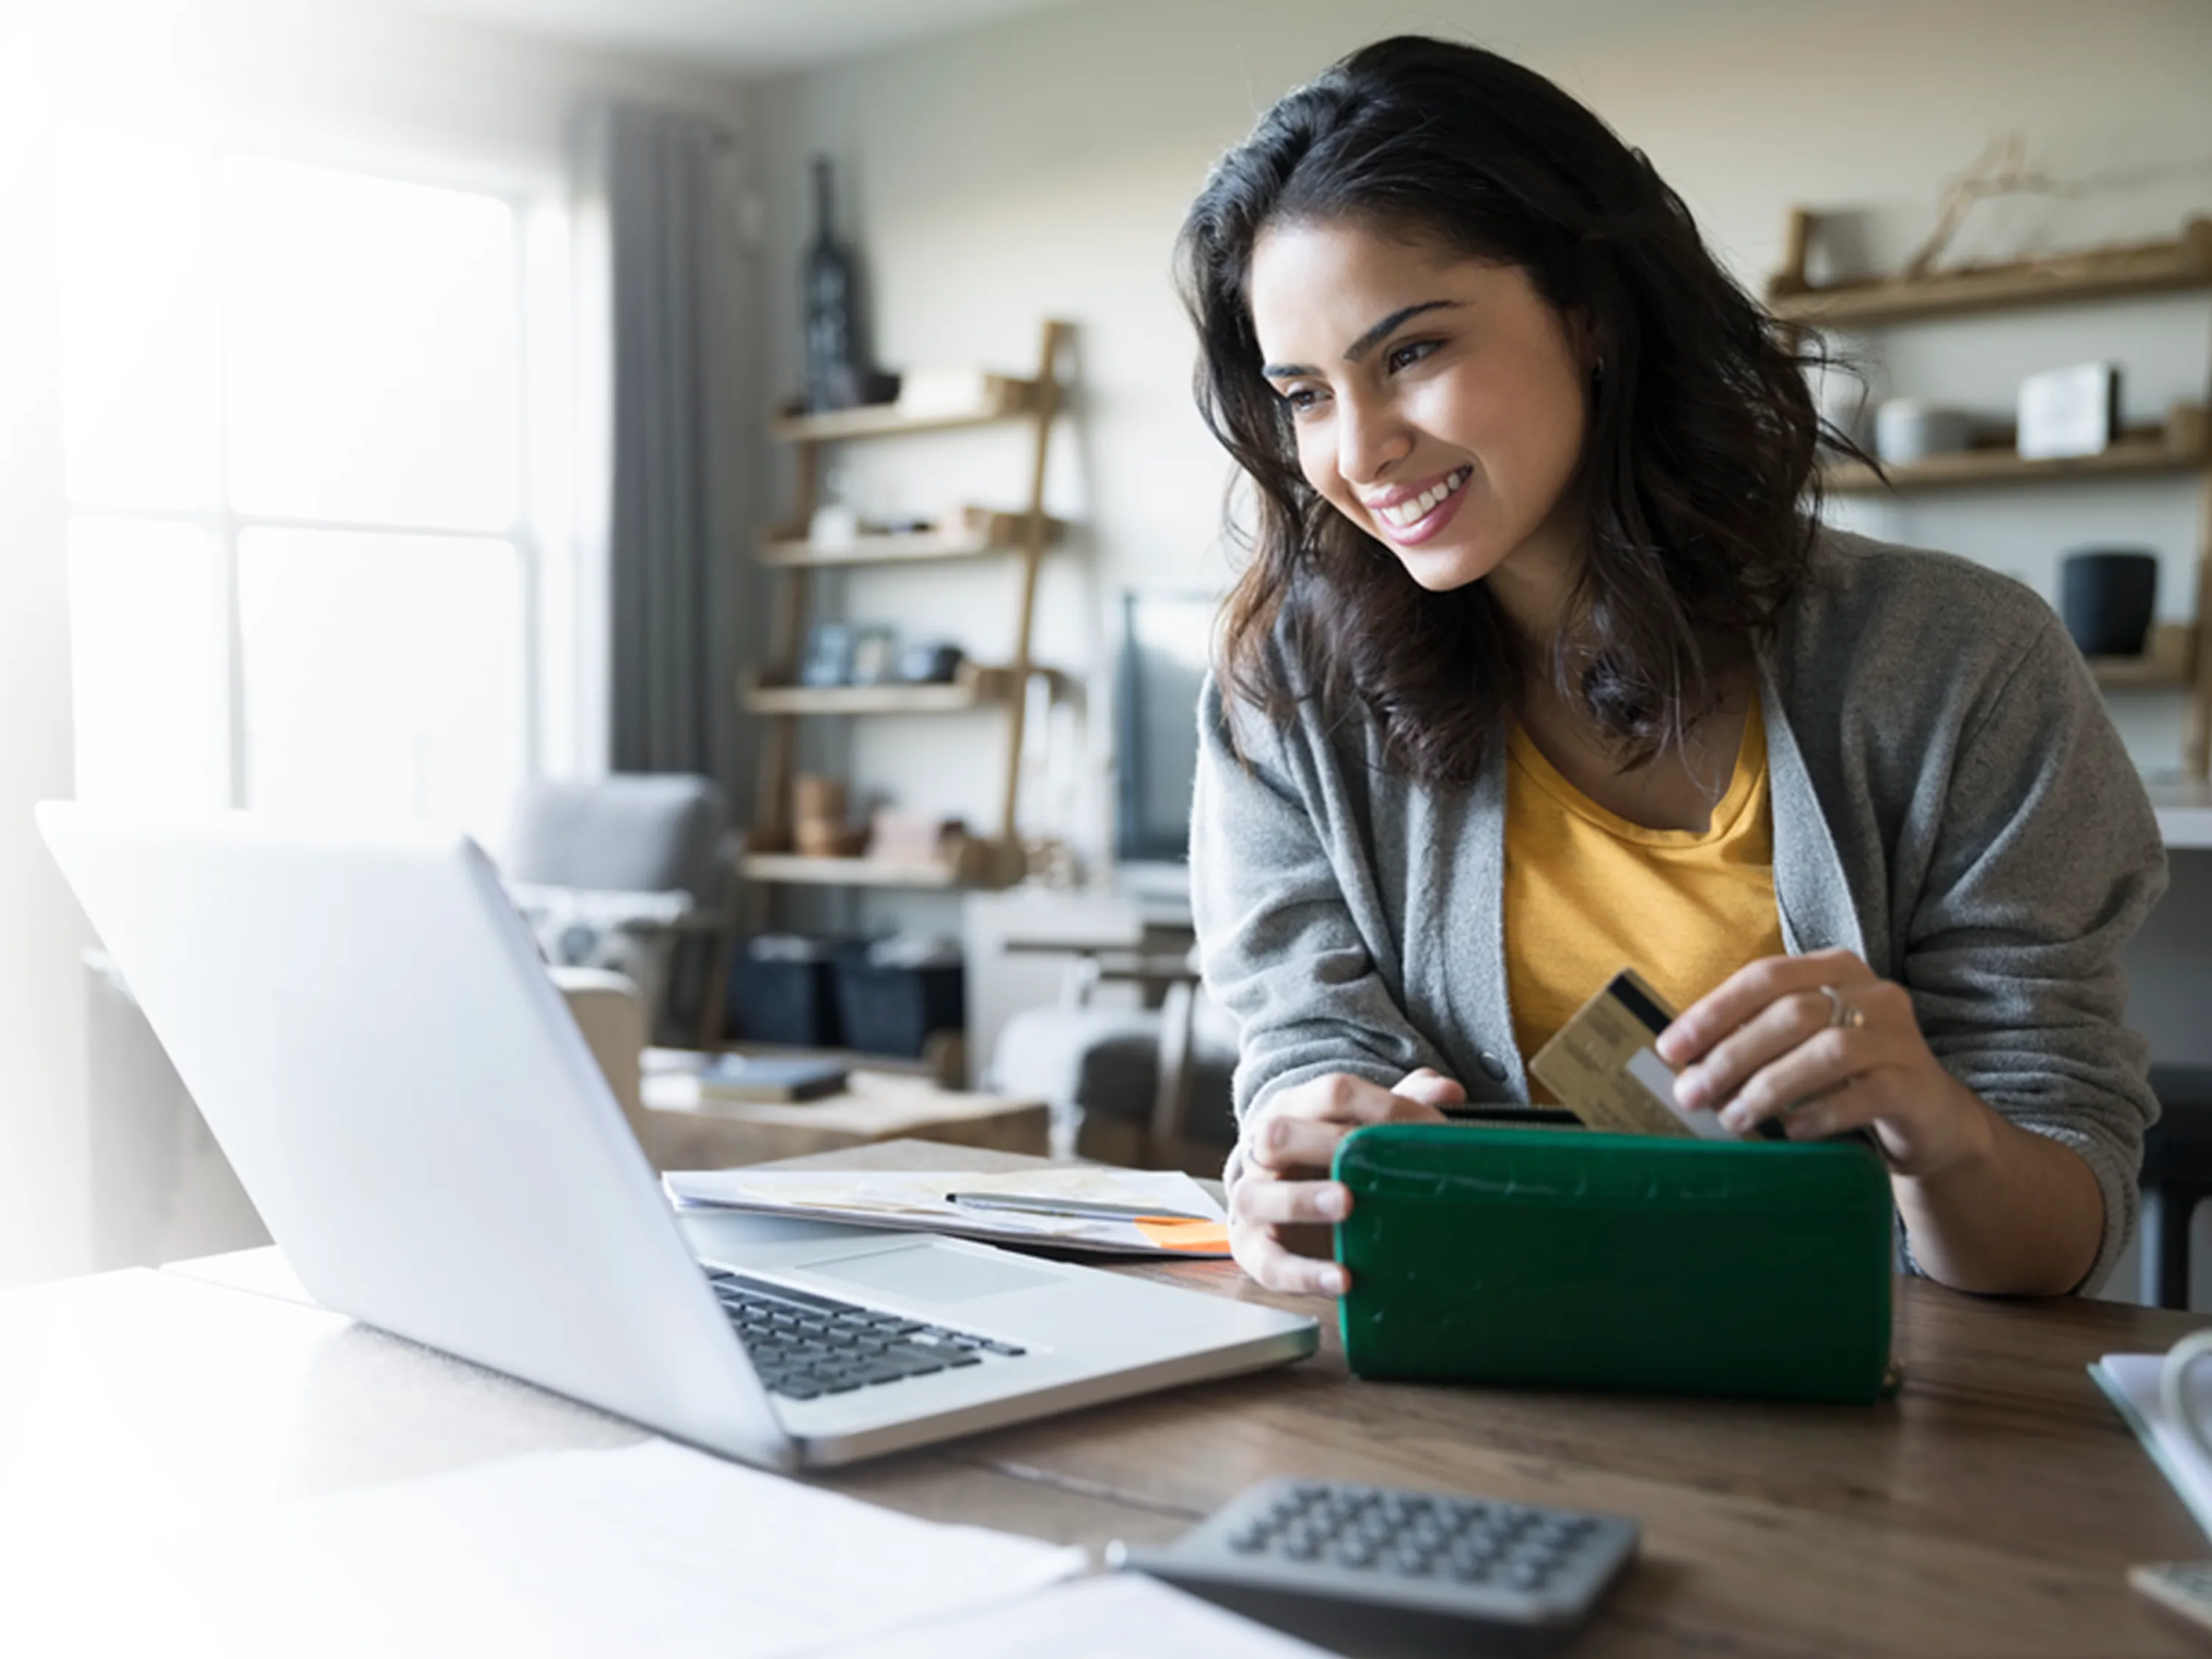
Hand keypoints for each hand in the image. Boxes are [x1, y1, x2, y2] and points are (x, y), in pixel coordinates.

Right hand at [1226, 1068, 1462, 1294]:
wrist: (1284, 1211)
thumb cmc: (1331, 1163)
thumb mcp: (1365, 1130)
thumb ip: (1404, 1105)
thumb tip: (1448, 1091)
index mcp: (1295, 1112)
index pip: (1331, 1093)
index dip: (1379, 1104)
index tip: (1423, 1126)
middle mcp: (1263, 1154)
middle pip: (1277, 1135)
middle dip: (1323, 1144)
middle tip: (1368, 1160)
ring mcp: (1254, 1202)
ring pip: (1257, 1196)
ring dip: (1302, 1200)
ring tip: (1346, 1205)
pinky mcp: (1253, 1250)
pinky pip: (1269, 1263)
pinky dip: (1304, 1272)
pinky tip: (1342, 1278)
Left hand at [1654, 947, 1993, 1177]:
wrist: (1930, 1120)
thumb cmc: (1846, 1079)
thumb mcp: (1799, 1049)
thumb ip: (1753, 1042)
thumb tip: (1683, 1067)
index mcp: (1834, 970)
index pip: (1765, 977)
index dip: (1714, 1011)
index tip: (1671, 1049)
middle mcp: (1873, 993)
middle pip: (1791, 1013)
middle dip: (1731, 1055)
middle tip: (1691, 1094)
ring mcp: (1899, 1037)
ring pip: (1826, 1051)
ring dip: (1769, 1087)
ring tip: (1734, 1118)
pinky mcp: (1915, 1084)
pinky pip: (1863, 1095)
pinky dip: (1820, 1112)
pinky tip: (1792, 1131)